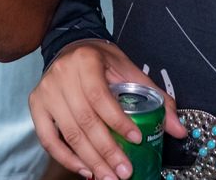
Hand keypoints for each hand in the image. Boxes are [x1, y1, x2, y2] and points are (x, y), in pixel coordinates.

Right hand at [30, 40, 186, 179]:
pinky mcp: (36, 105)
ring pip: (68, 133)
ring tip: (109, 176)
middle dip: (106, 151)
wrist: (72, 48)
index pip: (100, 97)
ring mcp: (46, 91)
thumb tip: (179, 130)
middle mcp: (61, 75)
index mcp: (86, 61)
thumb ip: (156, 98)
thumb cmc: (102, 62)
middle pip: (84, 120)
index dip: (117, 121)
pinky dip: (67, 158)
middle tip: (124, 171)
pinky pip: (48, 139)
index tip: (136, 140)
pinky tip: (86, 170)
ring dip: (90, 160)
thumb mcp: (130, 71)